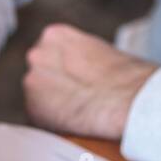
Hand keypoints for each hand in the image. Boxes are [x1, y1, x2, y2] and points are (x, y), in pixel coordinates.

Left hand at [23, 23, 156, 137]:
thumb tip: (82, 74)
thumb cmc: (127, 79)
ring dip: (53, 108)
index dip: (62, 74)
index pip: (47, 57)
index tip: (74, 84)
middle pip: (39, 77)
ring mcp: (32, 83)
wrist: (128, 99)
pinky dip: (53, 125)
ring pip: (37, 99)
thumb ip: (80, 59)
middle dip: (54, 89)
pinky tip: (74, 125)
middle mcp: (37, 55)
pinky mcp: (34, 111)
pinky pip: (40, 121)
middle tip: (77, 100)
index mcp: (55, 35)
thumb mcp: (100, 53)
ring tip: (79, 114)